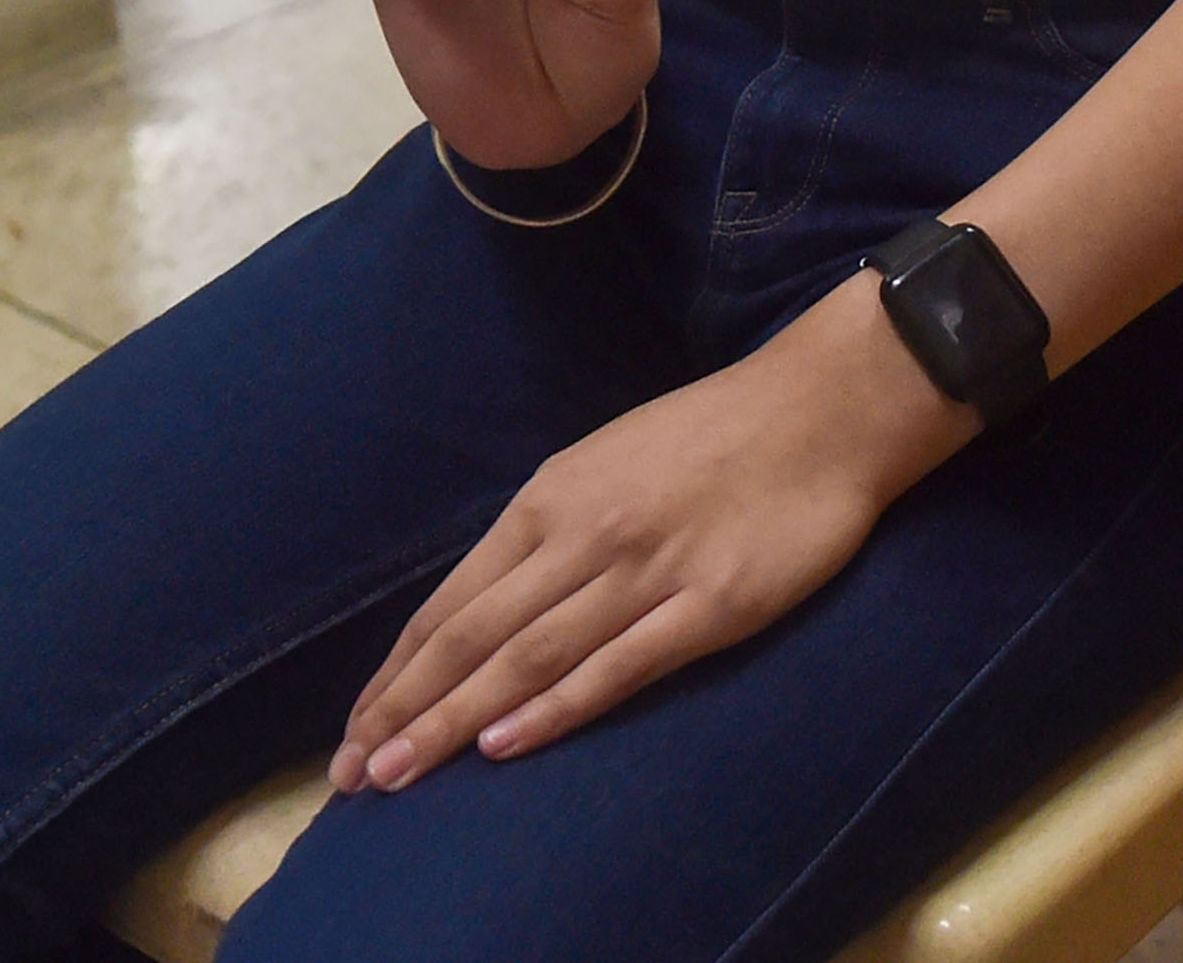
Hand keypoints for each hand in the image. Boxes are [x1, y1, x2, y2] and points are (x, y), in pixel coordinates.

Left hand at [333, 273, 969, 791]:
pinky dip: (556, 708)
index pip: (453, 601)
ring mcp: (647, 571)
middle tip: (355, 774)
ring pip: (529, 656)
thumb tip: (488, 602)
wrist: (827, 408)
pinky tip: (507, 745)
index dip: (399, 671)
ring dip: (457, 720)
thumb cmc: (716, 433)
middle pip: (474, 636)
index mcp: (554, 497)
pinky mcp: (711, 605)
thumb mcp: (610, 461)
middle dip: (405, 709)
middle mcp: (586, 533)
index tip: (356, 727)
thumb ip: (551, 528)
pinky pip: (618, 665)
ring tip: (401, 772)